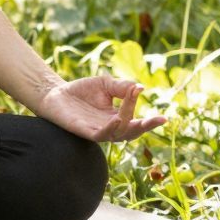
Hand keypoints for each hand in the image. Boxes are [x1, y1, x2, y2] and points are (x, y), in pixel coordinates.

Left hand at [36, 74, 164, 143]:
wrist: (56, 93)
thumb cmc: (81, 90)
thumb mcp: (105, 84)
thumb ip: (121, 87)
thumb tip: (140, 87)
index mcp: (117, 117)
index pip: (136, 121)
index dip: (149, 121)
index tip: (163, 118)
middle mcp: (110, 127)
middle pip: (131, 132)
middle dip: (145, 127)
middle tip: (158, 120)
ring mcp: (98, 131)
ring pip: (118, 135)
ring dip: (129, 126)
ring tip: (138, 119)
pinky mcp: (85, 132)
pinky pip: (100, 135)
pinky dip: (110, 129)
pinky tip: (116, 119)